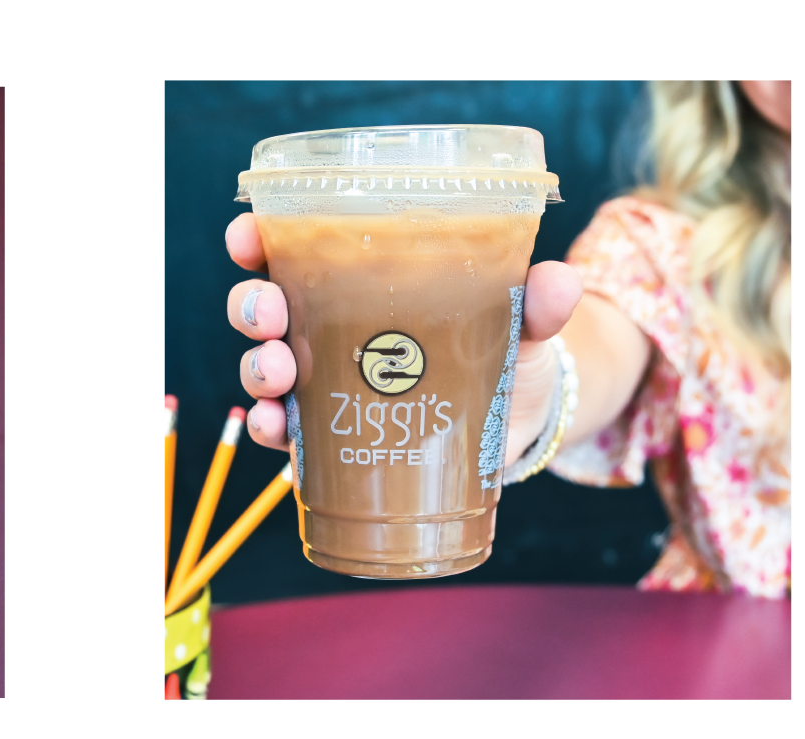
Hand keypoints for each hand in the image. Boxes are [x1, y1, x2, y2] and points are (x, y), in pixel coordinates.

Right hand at [223, 213, 582, 461]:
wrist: (516, 425)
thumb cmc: (505, 354)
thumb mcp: (520, 322)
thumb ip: (535, 302)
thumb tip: (557, 280)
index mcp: (357, 285)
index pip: (288, 252)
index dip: (255, 242)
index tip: (246, 238)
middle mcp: (326, 330)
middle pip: (261, 308)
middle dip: (251, 307)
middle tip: (270, 313)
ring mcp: (322, 384)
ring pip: (262, 367)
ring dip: (256, 368)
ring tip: (278, 374)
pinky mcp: (329, 434)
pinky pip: (280, 429)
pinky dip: (268, 428)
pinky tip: (275, 426)